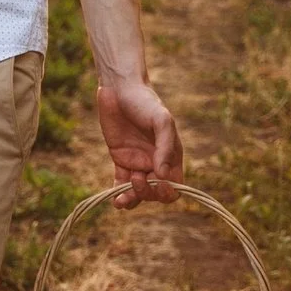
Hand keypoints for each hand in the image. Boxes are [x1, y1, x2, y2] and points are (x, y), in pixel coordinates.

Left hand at [98, 80, 182, 206]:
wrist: (119, 90)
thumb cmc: (145, 103)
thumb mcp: (161, 121)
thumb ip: (165, 147)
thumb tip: (163, 175)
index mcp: (171, 156)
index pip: (175, 185)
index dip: (168, 191)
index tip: (158, 184)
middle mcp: (155, 163)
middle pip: (155, 192)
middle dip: (147, 193)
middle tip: (137, 178)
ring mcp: (137, 163)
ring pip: (138, 192)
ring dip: (132, 200)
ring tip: (121, 199)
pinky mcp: (120, 160)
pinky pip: (121, 184)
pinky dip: (118, 195)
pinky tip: (115, 200)